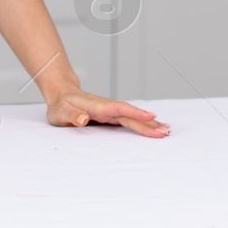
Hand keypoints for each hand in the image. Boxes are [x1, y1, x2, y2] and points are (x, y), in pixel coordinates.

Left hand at [46, 90, 168, 137]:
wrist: (62, 95)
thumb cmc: (61, 105)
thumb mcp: (61, 112)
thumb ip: (71, 115)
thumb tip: (82, 119)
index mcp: (97, 106)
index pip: (119, 109)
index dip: (135, 113)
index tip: (151, 116)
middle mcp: (107, 107)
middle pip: (130, 115)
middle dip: (148, 123)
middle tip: (165, 131)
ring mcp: (111, 111)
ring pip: (132, 117)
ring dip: (149, 124)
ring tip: (166, 131)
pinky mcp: (111, 116)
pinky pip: (129, 120)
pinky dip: (142, 124)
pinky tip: (154, 128)